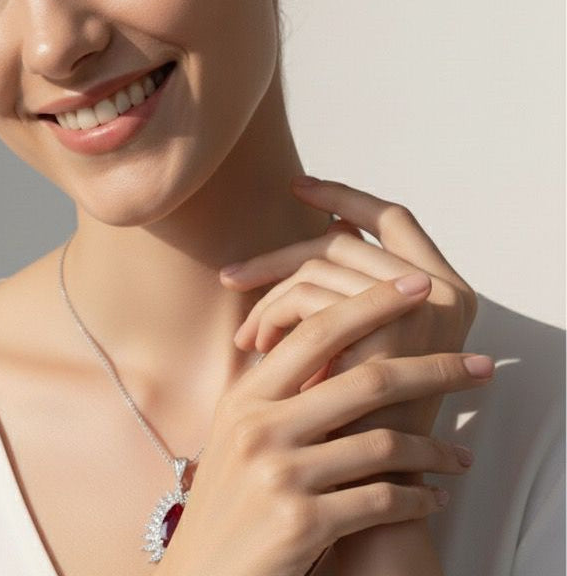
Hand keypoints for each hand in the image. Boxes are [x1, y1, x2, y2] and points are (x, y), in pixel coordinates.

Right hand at [156, 277, 492, 575]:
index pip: (317, 330)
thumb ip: (274, 389)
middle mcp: (259, 426)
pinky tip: (432, 499)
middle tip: (479, 366)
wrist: (204, 574)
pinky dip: (417, 499)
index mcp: (246, 396)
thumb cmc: (230, 501)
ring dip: (434, 451)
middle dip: (433, 370)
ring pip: (382, 443)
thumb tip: (326, 339)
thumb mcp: (237, 433)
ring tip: (459, 457)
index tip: (413, 288)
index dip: (370, 303)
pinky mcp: (300, 523)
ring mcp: (279, 474)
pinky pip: (380, 500)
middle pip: (365, 379)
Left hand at [221, 177, 478, 444]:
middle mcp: (440, 291)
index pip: (392, 218)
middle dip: (277, 260)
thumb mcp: (352, 345)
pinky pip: (309, 296)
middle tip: (231, 278)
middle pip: (340, 242)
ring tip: (249, 337)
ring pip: (318, 266)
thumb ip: (343, 297)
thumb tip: (311, 242)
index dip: (346, 196)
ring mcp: (419, 309)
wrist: (363, 486)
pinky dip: (275, 315)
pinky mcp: (387, 332)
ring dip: (271, 297)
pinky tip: (259, 345)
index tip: (299, 187)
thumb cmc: (351, 415)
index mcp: (442, 289)